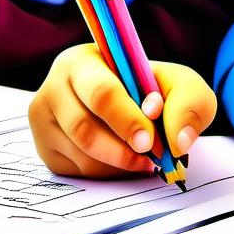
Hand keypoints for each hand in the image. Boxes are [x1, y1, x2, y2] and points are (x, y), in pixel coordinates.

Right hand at [28, 44, 216, 177]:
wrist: (136, 103)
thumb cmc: (154, 88)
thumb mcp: (181, 85)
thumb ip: (189, 104)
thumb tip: (179, 141)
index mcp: (82, 61)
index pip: (101, 93)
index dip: (127, 119)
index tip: (151, 139)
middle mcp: (54, 88)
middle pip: (84, 127)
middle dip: (122, 147)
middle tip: (150, 156)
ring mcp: (44, 122)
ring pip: (82, 154)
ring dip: (119, 163)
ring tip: (145, 158)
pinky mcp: (46, 150)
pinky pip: (77, 170)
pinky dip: (107, 172)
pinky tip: (125, 161)